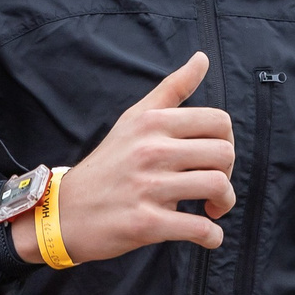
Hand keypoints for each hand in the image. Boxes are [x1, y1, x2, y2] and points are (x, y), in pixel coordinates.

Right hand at [14, 52, 234, 263]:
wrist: (65, 211)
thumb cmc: (108, 163)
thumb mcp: (134, 119)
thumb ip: (172, 89)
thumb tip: (203, 57)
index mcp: (152, 122)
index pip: (219, 120)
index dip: (227, 141)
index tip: (213, 158)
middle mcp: (151, 150)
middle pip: (224, 153)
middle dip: (228, 173)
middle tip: (212, 186)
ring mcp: (148, 187)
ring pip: (218, 186)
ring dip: (225, 203)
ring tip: (211, 208)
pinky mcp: (146, 223)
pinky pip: (199, 228)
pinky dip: (212, 237)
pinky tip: (206, 235)